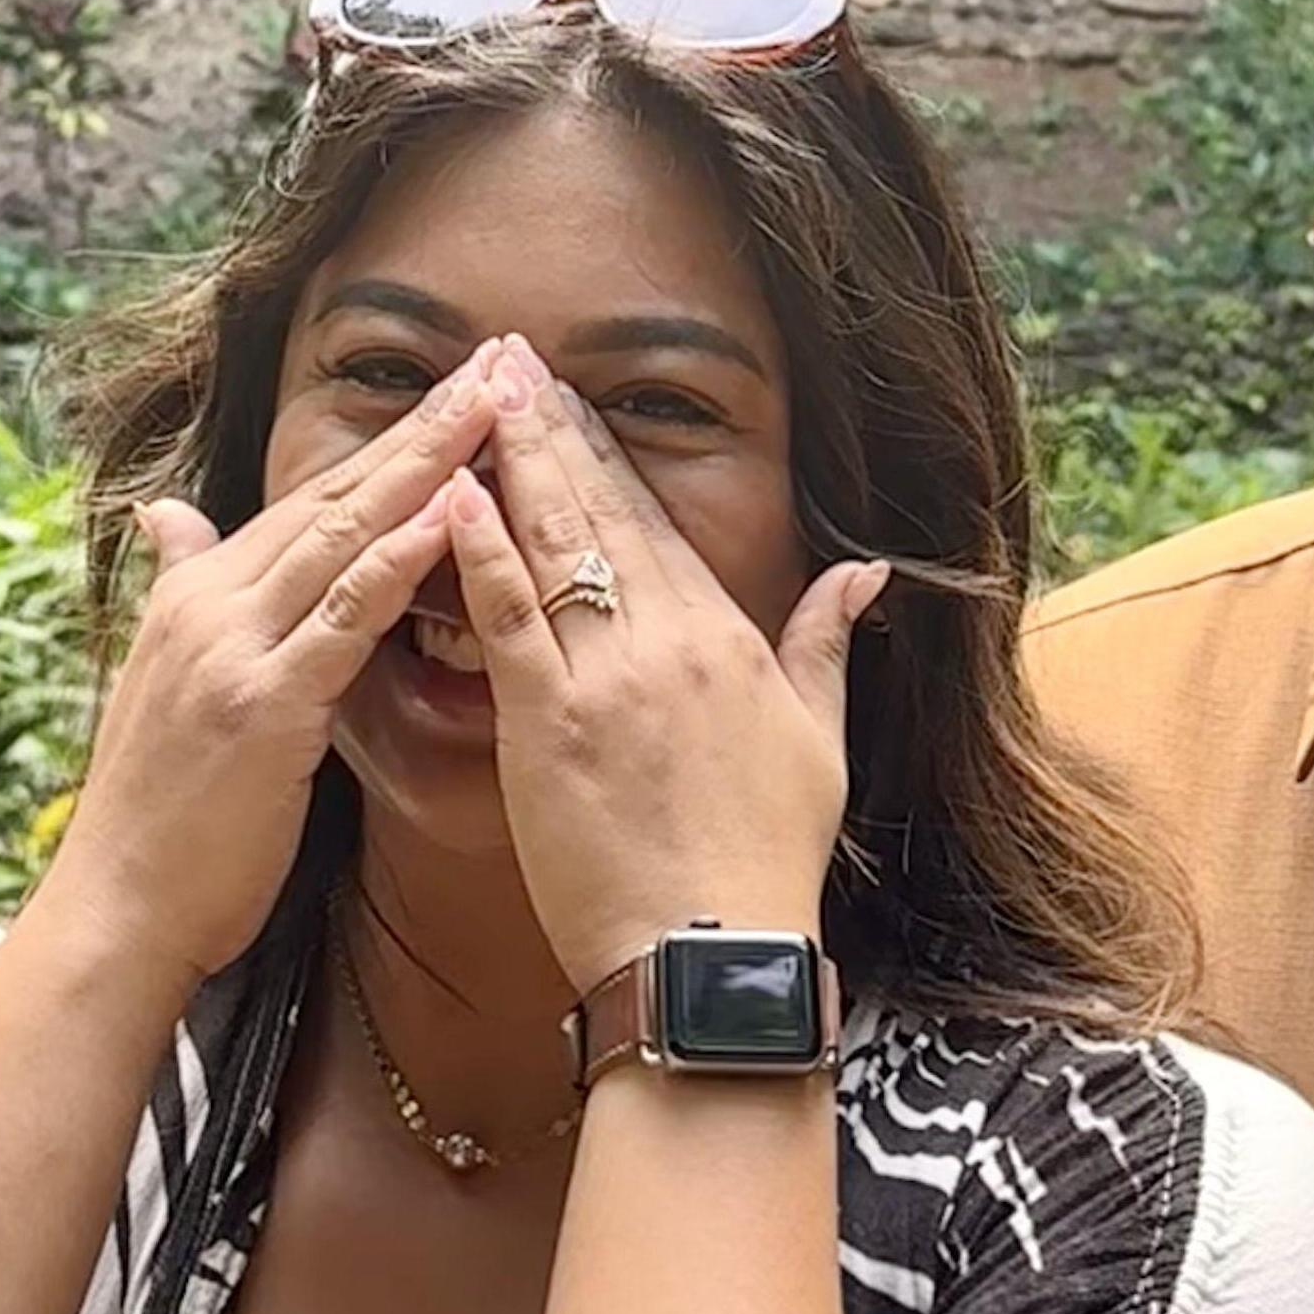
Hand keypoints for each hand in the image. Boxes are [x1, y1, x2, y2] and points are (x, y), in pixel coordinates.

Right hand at [41, 338, 505, 991]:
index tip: (471, 382)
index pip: (319, 496)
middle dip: (428, 422)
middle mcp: (213, 602)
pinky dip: (396, 561)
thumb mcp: (168, 682)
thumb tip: (166, 514)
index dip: (398, 437)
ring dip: (427, 464)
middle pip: (340, 491)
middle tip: (506, 357)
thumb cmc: (162, 814)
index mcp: (202, 594)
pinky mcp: (261, 706)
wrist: (115, 913)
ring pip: (345, 534)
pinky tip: (451, 514)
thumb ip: (183, 589)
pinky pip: (341, 619)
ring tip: (497, 404)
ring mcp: (234, 649)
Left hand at [440, 336, 886, 992]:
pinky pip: (506, 618)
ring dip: (509, 462)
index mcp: (729, 638)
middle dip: (551, 430)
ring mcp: (606, 677)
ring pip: (552, 545)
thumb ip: (827, 644)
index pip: (658, 523)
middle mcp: (669, 640)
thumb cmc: (765, 861)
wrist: (713, 954)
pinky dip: (476, 551)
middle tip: (509, 359)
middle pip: (601, 512)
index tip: (572, 398)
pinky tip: (447, 493)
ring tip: (472, 394)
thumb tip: (867, 571)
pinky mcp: (548, 724)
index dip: (609, 454)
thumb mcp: (820, 740)